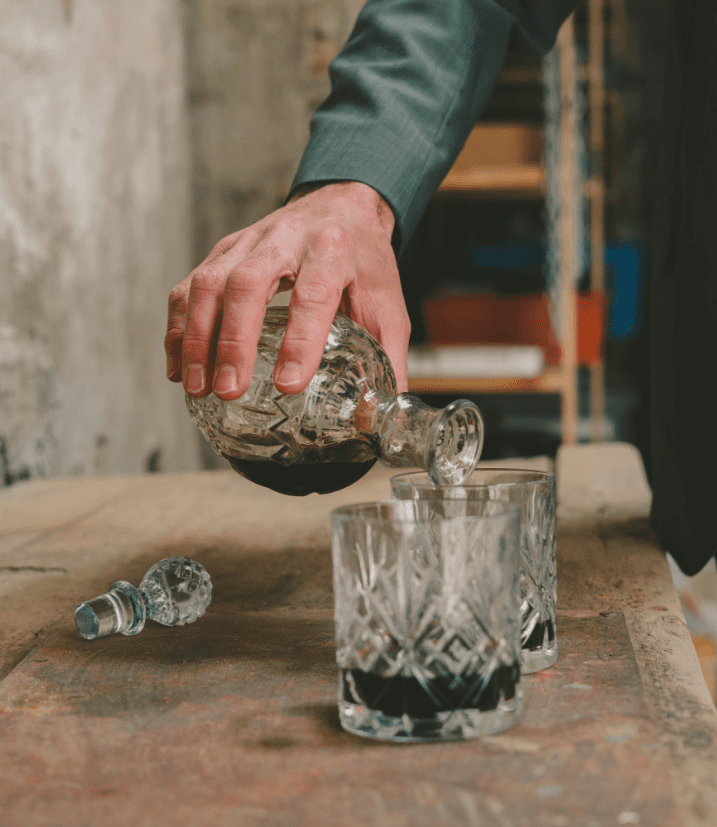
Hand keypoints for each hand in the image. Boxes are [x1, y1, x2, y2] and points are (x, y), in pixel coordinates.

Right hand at [165, 181, 409, 399]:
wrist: (341, 206)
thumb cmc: (364, 261)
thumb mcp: (387, 304)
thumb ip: (387, 358)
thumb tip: (380, 417)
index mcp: (334, 250)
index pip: (313, 295)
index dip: (299, 340)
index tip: (288, 384)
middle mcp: (286, 239)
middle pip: (248, 284)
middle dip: (234, 340)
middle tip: (229, 390)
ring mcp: (247, 242)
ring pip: (210, 283)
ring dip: (196, 337)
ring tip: (197, 386)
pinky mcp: (223, 250)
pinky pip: (190, 286)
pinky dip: (178, 327)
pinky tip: (178, 366)